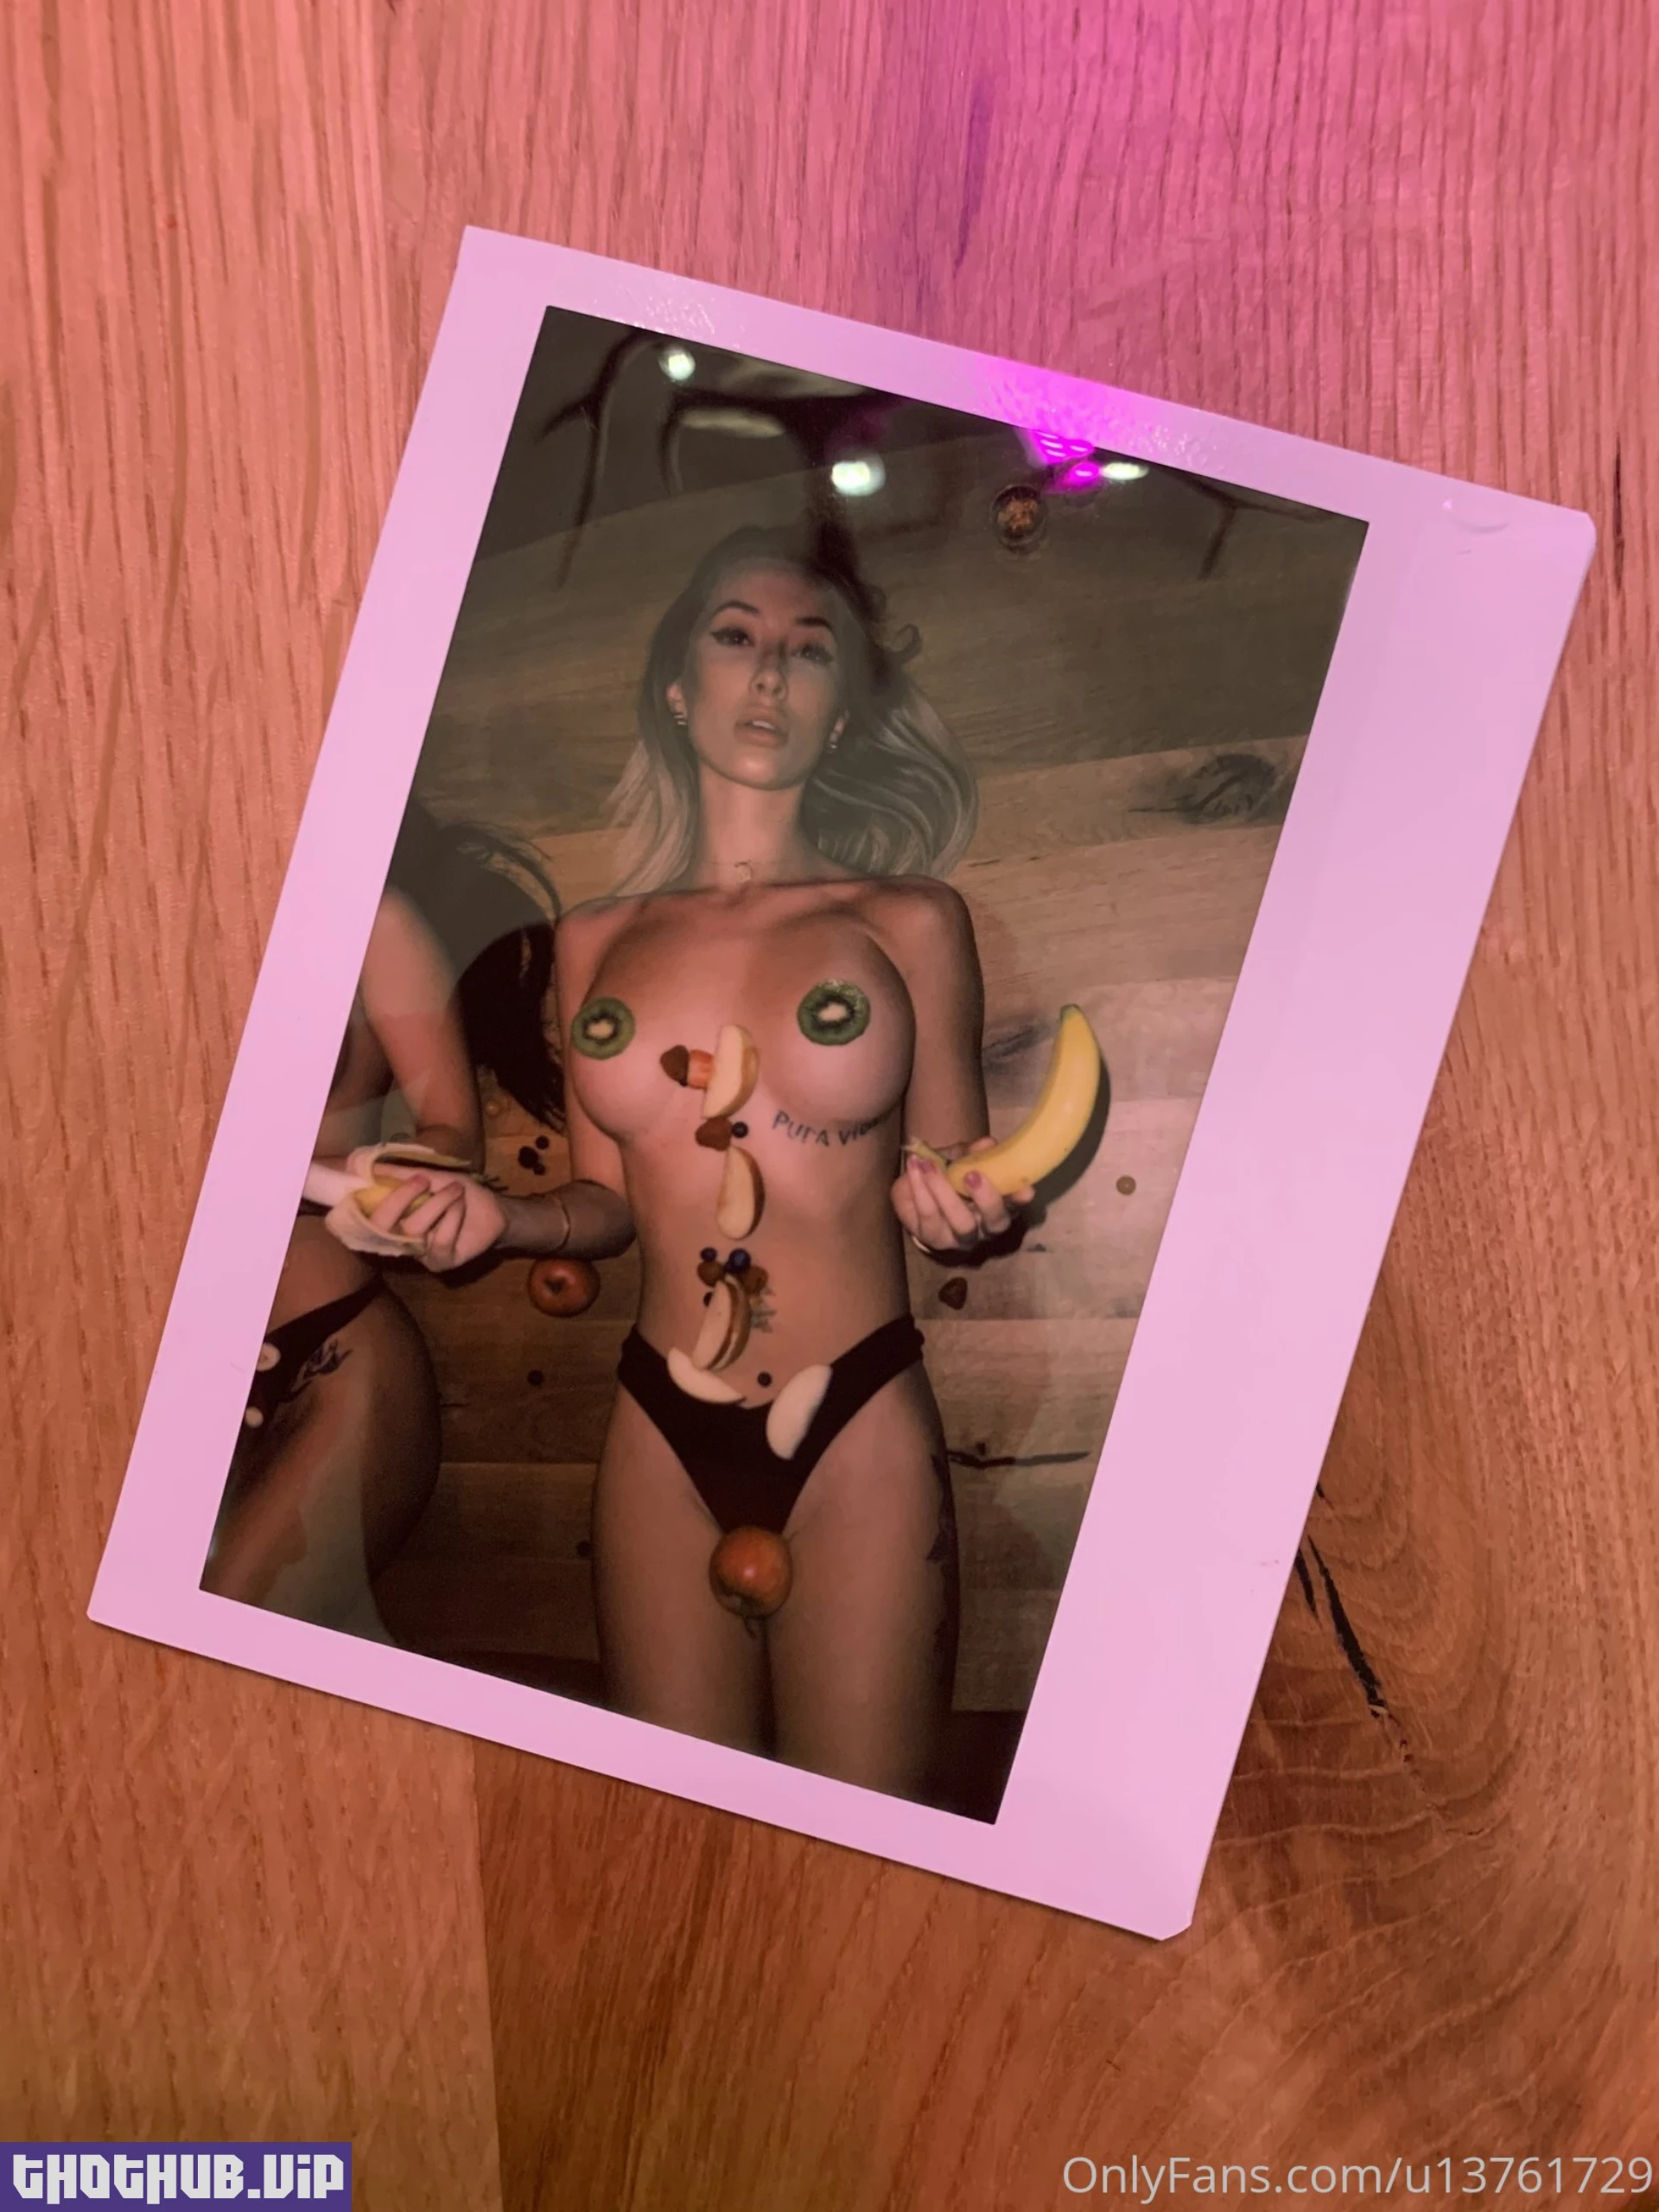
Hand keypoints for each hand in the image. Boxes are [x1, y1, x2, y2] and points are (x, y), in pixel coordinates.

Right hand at [365, 1169, 507, 1271]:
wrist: (494, 1209)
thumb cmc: (458, 1192)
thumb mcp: (430, 1176)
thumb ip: (400, 1173)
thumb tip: (366, 1162)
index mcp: (393, 1219)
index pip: (368, 1213)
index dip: (367, 1196)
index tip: (377, 1173)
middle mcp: (400, 1239)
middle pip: (384, 1224)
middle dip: (400, 1197)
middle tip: (422, 1179)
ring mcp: (419, 1254)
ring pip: (415, 1229)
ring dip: (437, 1203)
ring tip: (455, 1189)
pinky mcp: (441, 1263)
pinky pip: (440, 1242)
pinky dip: (452, 1217)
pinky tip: (461, 1205)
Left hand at [890, 1139, 1033, 1256]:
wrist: (914, 1196)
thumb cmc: (948, 1177)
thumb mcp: (961, 1161)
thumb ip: (973, 1154)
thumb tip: (988, 1143)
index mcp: (998, 1206)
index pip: (1015, 1206)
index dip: (1020, 1200)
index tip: (1026, 1189)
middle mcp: (984, 1228)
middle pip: (994, 1222)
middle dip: (986, 1198)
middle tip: (972, 1174)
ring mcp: (958, 1238)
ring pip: (961, 1223)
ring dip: (944, 1191)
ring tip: (929, 1165)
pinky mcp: (931, 1238)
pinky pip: (927, 1215)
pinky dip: (919, 1188)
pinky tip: (914, 1167)